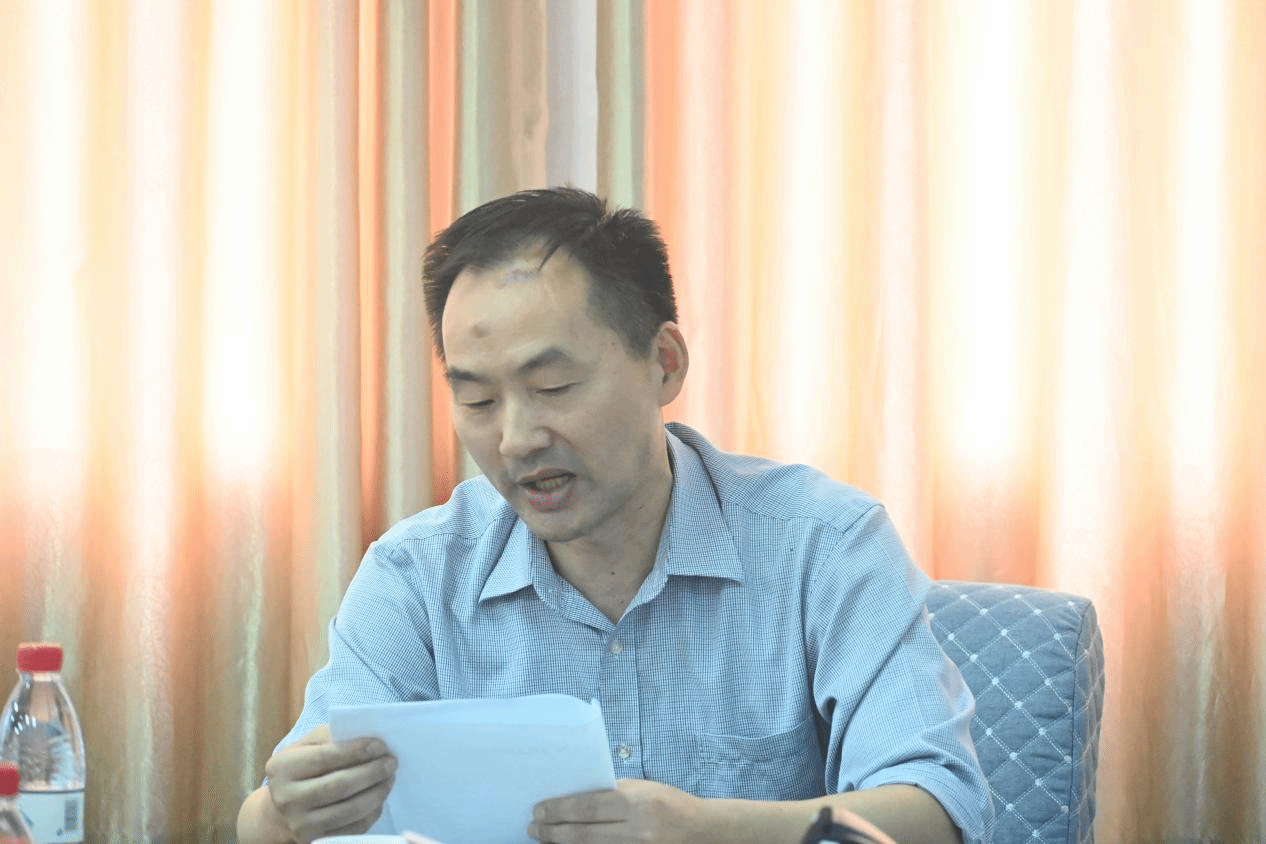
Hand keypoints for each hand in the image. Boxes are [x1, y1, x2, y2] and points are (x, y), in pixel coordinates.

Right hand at [263, 724, 396, 843]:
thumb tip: (366, 736)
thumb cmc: (300, 770)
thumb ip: (330, 735)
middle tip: (391, 762)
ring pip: (350, 809)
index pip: (326, 757)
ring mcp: (301, 824)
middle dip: (372, 772)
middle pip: (340, 785)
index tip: (380, 745)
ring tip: (389, 778)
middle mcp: (287, 798)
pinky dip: (372, 811)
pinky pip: (353, 828)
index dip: (357, 751)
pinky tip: (379, 797)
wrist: (280, 812)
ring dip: (377, 792)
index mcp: (282, 768)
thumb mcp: (306, 746)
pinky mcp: (316, 841)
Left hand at [529, 778, 705, 843]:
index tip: (538, 810)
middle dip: (553, 832)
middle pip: (584, 834)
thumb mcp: (642, 789)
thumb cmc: (668, 803)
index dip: (559, 810)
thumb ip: (611, 793)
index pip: (588, 807)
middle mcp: (638, 830)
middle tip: (534, 828)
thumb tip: (572, 796)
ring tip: (544, 838)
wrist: (700, 831)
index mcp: (637, 802)